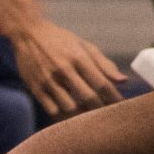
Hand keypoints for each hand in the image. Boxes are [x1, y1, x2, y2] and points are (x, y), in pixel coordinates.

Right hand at [4, 15, 127, 116]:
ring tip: (92, 118)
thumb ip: (105, 65)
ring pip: (70, 108)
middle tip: (109, 116)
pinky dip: (66, 118)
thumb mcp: (85, 47)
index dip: (114, 98)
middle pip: (88, 97)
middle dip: (102, 110)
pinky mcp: (35, 89)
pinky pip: (53, 111)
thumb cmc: (62, 41)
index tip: (122, 106)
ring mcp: (48, 81)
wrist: (28, 34)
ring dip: (83, 117)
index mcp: (79, 57)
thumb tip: (124, 81)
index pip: (102, 83)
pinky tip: (74, 117)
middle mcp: (64, 69)